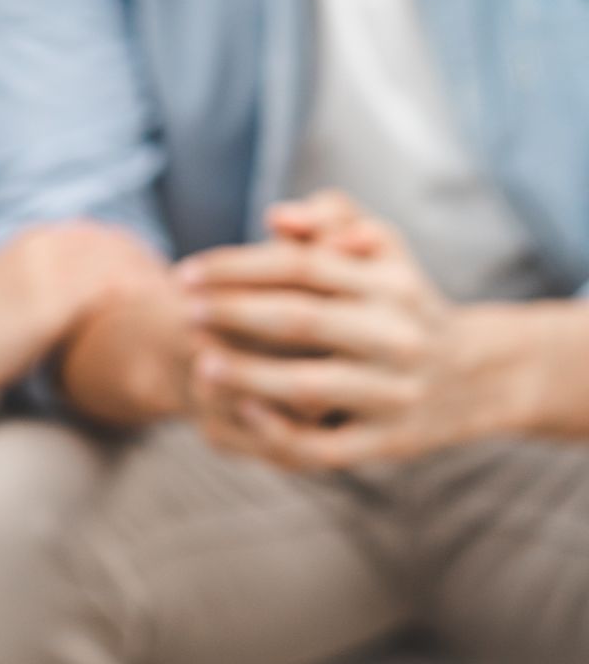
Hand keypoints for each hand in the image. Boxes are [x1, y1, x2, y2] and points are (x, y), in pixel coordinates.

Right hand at [0, 221, 160, 401]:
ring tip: (175, 311)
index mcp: (31, 240)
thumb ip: (39, 279)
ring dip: (151, 285)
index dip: (135, 257)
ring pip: (120, 266)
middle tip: (178, 297)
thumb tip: (75, 296)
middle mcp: (41, 245)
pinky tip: (153, 321)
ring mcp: (47, 271)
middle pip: (118, 247)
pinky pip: (111, 293)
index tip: (155, 280)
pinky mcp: (51, 304)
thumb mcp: (3, 290)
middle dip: (150, 269)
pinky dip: (138, 302)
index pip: (102, 237)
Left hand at [178, 194, 518, 468]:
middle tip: (185, 311)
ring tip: (200, 362)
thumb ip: (333, 218)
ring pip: (309, 386)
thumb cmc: (401, 302)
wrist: (478, 376)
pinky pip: (325, 446)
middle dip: (235, 314)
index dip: (237, 268)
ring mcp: (393, 393)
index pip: (303, 266)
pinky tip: (242, 410)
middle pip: (302, 321)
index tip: (186, 273)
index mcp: (391, 285)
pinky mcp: (387, 442)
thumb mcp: (384, 250)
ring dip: (248, 375)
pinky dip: (280, 432)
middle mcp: (396, 337)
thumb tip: (277, 217)